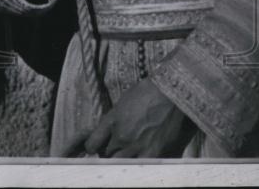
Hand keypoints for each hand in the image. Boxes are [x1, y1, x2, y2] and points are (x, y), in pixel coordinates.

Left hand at [68, 78, 196, 157]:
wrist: (167, 93)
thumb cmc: (145, 93)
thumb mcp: (121, 104)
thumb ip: (112, 121)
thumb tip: (108, 134)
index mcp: (111, 122)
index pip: (92, 143)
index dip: (91, 148)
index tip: (93, 149)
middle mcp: (121, 136)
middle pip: (107, 155)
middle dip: (108, 154)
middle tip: (112, 152)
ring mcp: (136, 146)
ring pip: (122, 163)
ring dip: (122, 161)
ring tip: (127, 156)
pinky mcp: (153, 152)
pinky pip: (140, 166)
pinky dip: (138, 165)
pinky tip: (139, 161)